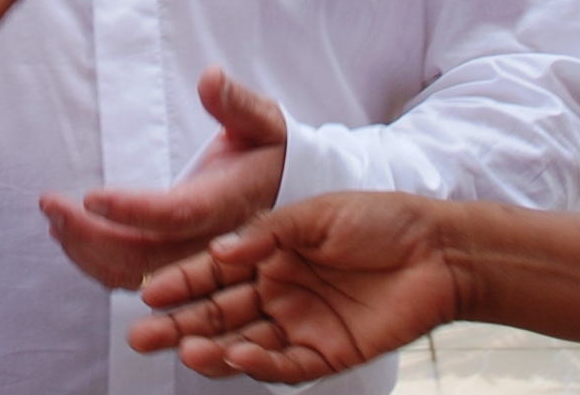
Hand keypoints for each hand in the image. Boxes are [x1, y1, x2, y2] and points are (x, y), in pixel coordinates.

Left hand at [42, 68, 287, 288]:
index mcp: (228, 203)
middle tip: (51, 205)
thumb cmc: (271, 150)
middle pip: (144, 257)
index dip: (133, 210)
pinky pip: (134, 278)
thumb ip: (236, 102)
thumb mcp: (264, 120)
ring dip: (86, 253)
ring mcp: (193, 262)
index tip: (91, 196)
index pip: (177, 214)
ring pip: (133, 275)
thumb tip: (210, 77)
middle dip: (90, 236)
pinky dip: (96, 265)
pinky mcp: (179, 267)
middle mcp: (209, 243)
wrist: (289, 193)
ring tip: (53, 220)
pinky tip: (71, 239)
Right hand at [128, 192, 462, 381]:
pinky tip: (237, 357)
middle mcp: (279, 293)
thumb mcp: (317, 214)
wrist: (438, 248)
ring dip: (213, 349)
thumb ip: (267, 233)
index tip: (147, 289)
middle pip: (219, 314)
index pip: (215, 273)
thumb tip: (219, 250)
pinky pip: (286, 366)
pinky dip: (260, 365)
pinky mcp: (328, 353)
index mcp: (271, 255)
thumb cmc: (379, 219)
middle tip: (141, 335)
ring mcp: (302, 325)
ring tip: (183, 350)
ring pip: (245, 345)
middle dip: (179, 324)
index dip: (182, 282)